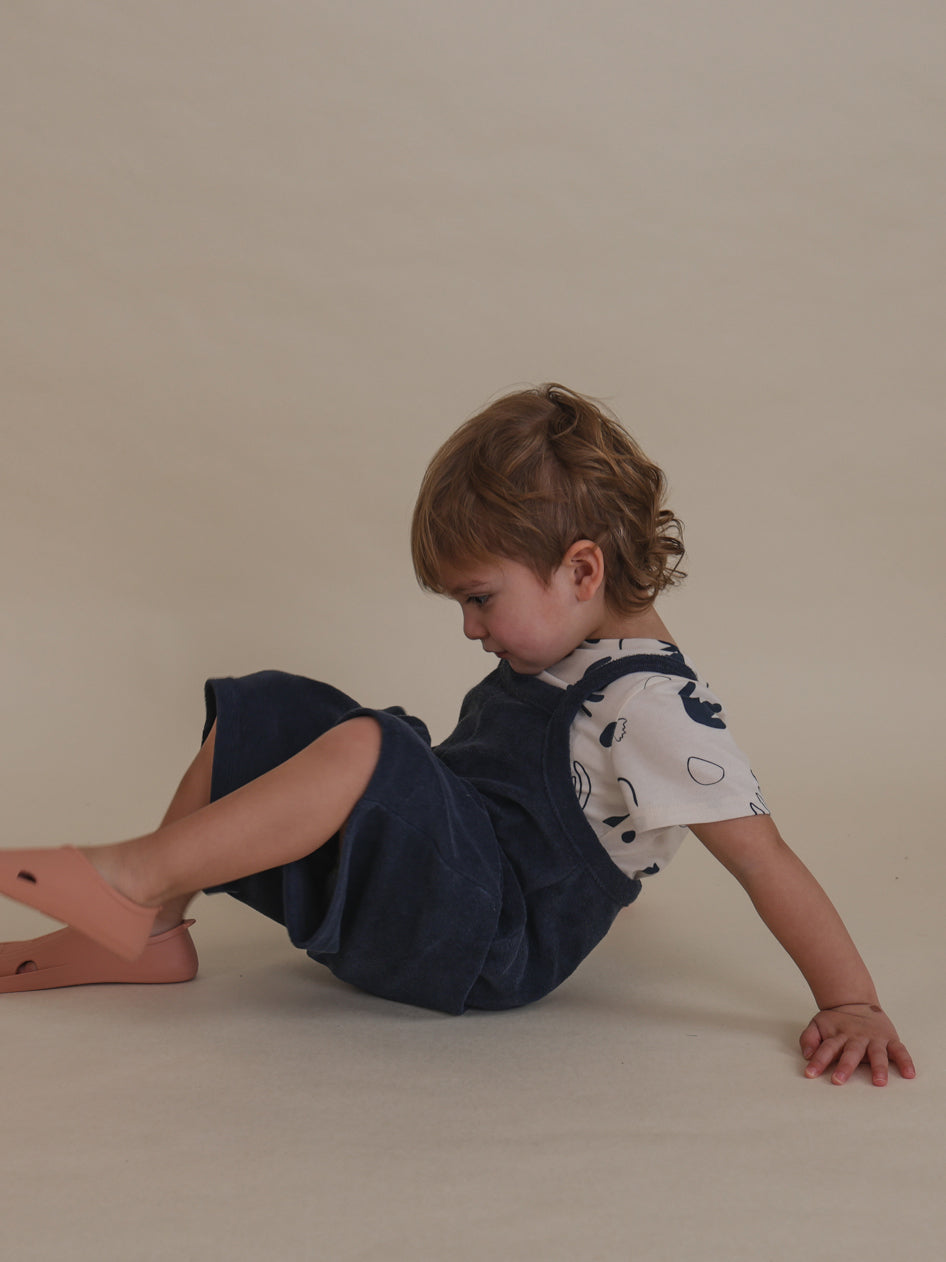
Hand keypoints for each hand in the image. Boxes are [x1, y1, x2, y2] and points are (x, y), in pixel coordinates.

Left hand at [799, 1004, 915, 1085]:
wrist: (855, 1001)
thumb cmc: (836, 1021)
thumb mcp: (818, 1025)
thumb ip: (809, 1038)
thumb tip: (807, 1055)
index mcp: (838, 1036)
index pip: (826, 1049)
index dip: (818, 1061)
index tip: (810, 1074)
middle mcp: (856, 1038)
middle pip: (850, 1053)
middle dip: (845, 1067)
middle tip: (839, 1081)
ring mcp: (874, 1039)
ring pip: (877, 1053)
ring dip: (878, 1067)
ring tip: (879, 1082)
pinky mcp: (890, 1039)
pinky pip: (900, 1050)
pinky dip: (905, 1061)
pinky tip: (909, 1074)